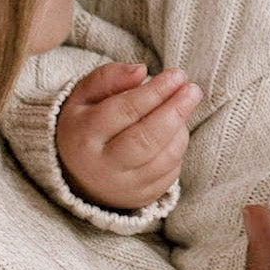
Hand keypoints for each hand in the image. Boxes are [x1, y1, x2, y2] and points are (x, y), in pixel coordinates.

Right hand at [56, 61, 198, 211]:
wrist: (77, 174)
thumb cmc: (86, 126)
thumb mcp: (85, 96)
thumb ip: (108, 78)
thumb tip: (141, 71)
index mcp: (84, 136)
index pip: (125, 111)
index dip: (155, 91)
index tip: (177, 75)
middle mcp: (102, 166)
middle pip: (147, 138)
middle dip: (175, 111)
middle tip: (193, 89)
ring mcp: (123, 187)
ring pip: (164, 157)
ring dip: (181, 129)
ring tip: (183, 106)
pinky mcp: (141, 198)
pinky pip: (170, 173)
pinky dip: (178, 148)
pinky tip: (174, 130)